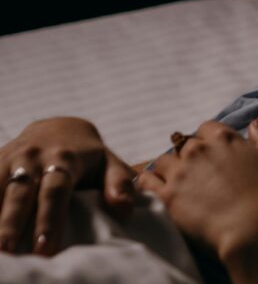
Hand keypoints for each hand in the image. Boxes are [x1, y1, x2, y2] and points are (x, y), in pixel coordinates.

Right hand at [0, 117, 135, 254]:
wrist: (57, 128)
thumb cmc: (88, 156)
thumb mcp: (109, 163)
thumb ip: (119, 183)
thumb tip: (124, 209)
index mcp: (65, 158)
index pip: (56, 191)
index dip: (50, 219)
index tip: (45, 248)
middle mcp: (33, 157)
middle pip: (21, 193)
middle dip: (12, 223)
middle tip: (8, 251)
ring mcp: (10, 159)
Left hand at [136, 119, 257, 263]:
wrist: (255, 231)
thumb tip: (254, 123)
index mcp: (225, 139)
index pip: (207, 128)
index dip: (210, 140)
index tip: (215, 155)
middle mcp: (198, 150)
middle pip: (184, 144)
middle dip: (190, 156)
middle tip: (199, 174)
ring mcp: (180, 172)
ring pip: (163, 161)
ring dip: (170, 169)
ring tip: (178, 184)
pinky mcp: (167, 196)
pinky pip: (146, 181)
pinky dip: (149, 183)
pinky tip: (156, 190)